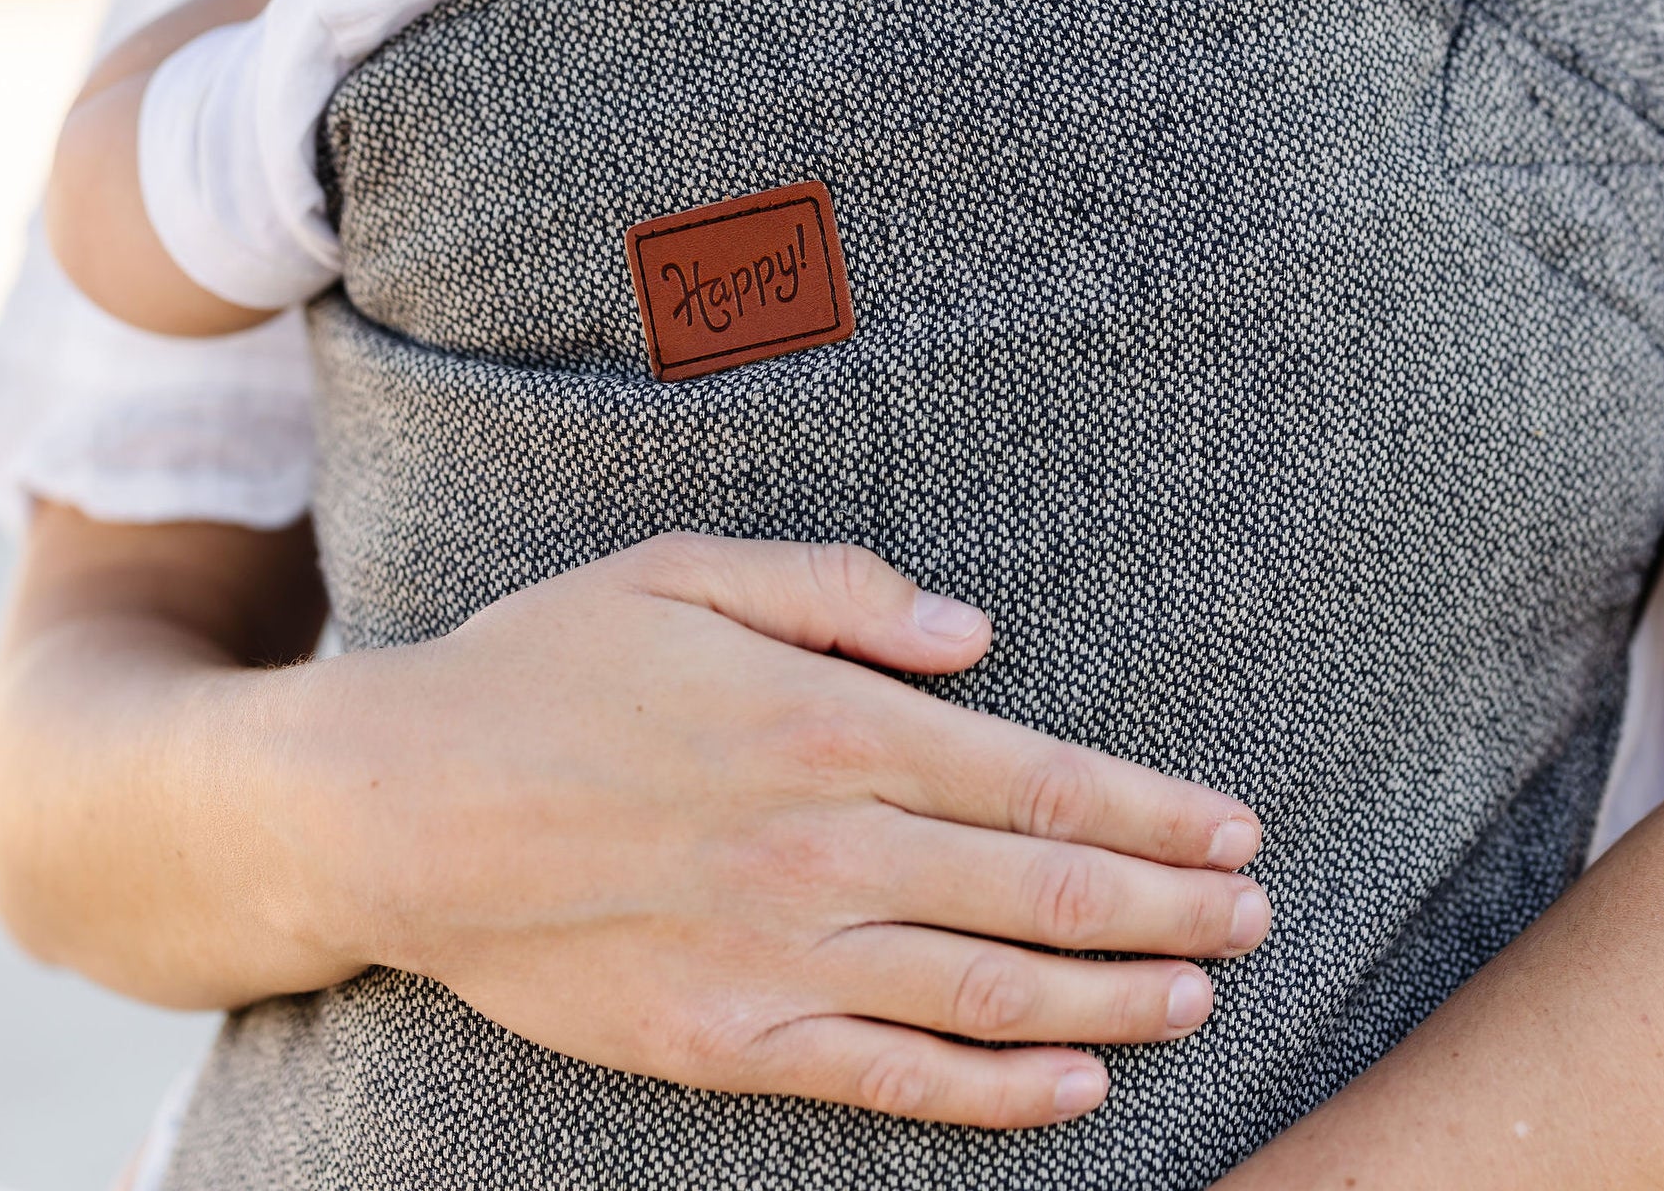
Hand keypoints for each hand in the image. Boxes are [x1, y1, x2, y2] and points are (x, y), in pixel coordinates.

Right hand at [287, 533, 1268, 1128]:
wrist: (403, 805)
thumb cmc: (544, 669)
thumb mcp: (683, 572)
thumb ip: (840, 594)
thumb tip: (975, 634)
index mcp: (828, 725)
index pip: (1036, 778)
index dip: (1151, 810)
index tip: (1234, 828)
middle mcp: (828, 850)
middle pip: (1041, 890)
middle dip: (1168, 906)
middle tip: (1259, 915)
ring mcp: (783, 960)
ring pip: (992, 992)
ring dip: (1115, 1000)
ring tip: (1203, 997)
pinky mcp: (730, 1043)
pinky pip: (891, 1079)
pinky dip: (996, 1090)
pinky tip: (1074, 1088)